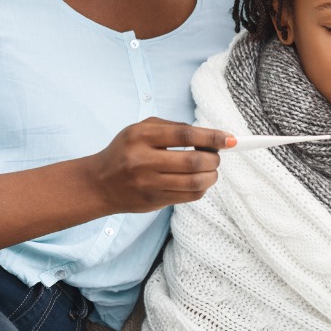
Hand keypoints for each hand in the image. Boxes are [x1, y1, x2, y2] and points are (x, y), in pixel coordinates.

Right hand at [82, 117, 235, 212]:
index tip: (230, 139)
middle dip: (215, 158)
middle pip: (194, 161)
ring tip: (211, 169)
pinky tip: (199, 181)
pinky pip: (190, 197)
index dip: (212, 136)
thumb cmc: (125, 151)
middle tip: (217, 156)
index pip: (185, 135)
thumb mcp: (140, 129)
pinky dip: (202, 188)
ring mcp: (149, 184)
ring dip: (212, 175)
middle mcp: (144, 161)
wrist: (99, 184)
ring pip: (196, 182)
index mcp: (141, 137)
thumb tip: (211, 136)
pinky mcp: (154, 201)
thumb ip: (173, 128)